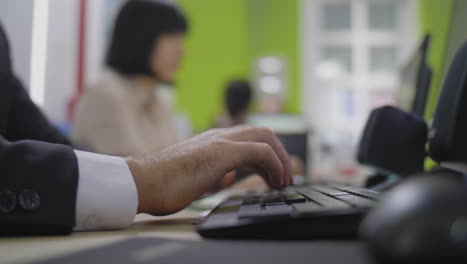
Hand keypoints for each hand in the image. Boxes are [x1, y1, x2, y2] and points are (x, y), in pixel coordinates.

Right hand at [126, 126, 292, 214]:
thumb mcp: (197, 176)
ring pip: (264, 138)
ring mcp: (220, 141)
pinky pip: (259, 152)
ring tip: (284, 182)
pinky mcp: (221, 152)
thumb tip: (229, 178)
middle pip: (262, 133)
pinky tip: (275, 181)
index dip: (268, 155)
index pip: (250, 138)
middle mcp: (219, 136)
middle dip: (280, 155)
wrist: (142, 181)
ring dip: (280, 160)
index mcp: (214, 141)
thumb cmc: (164, 182)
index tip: (275, 175)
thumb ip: (215, 173)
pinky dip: (274, 164)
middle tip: (285, 178)